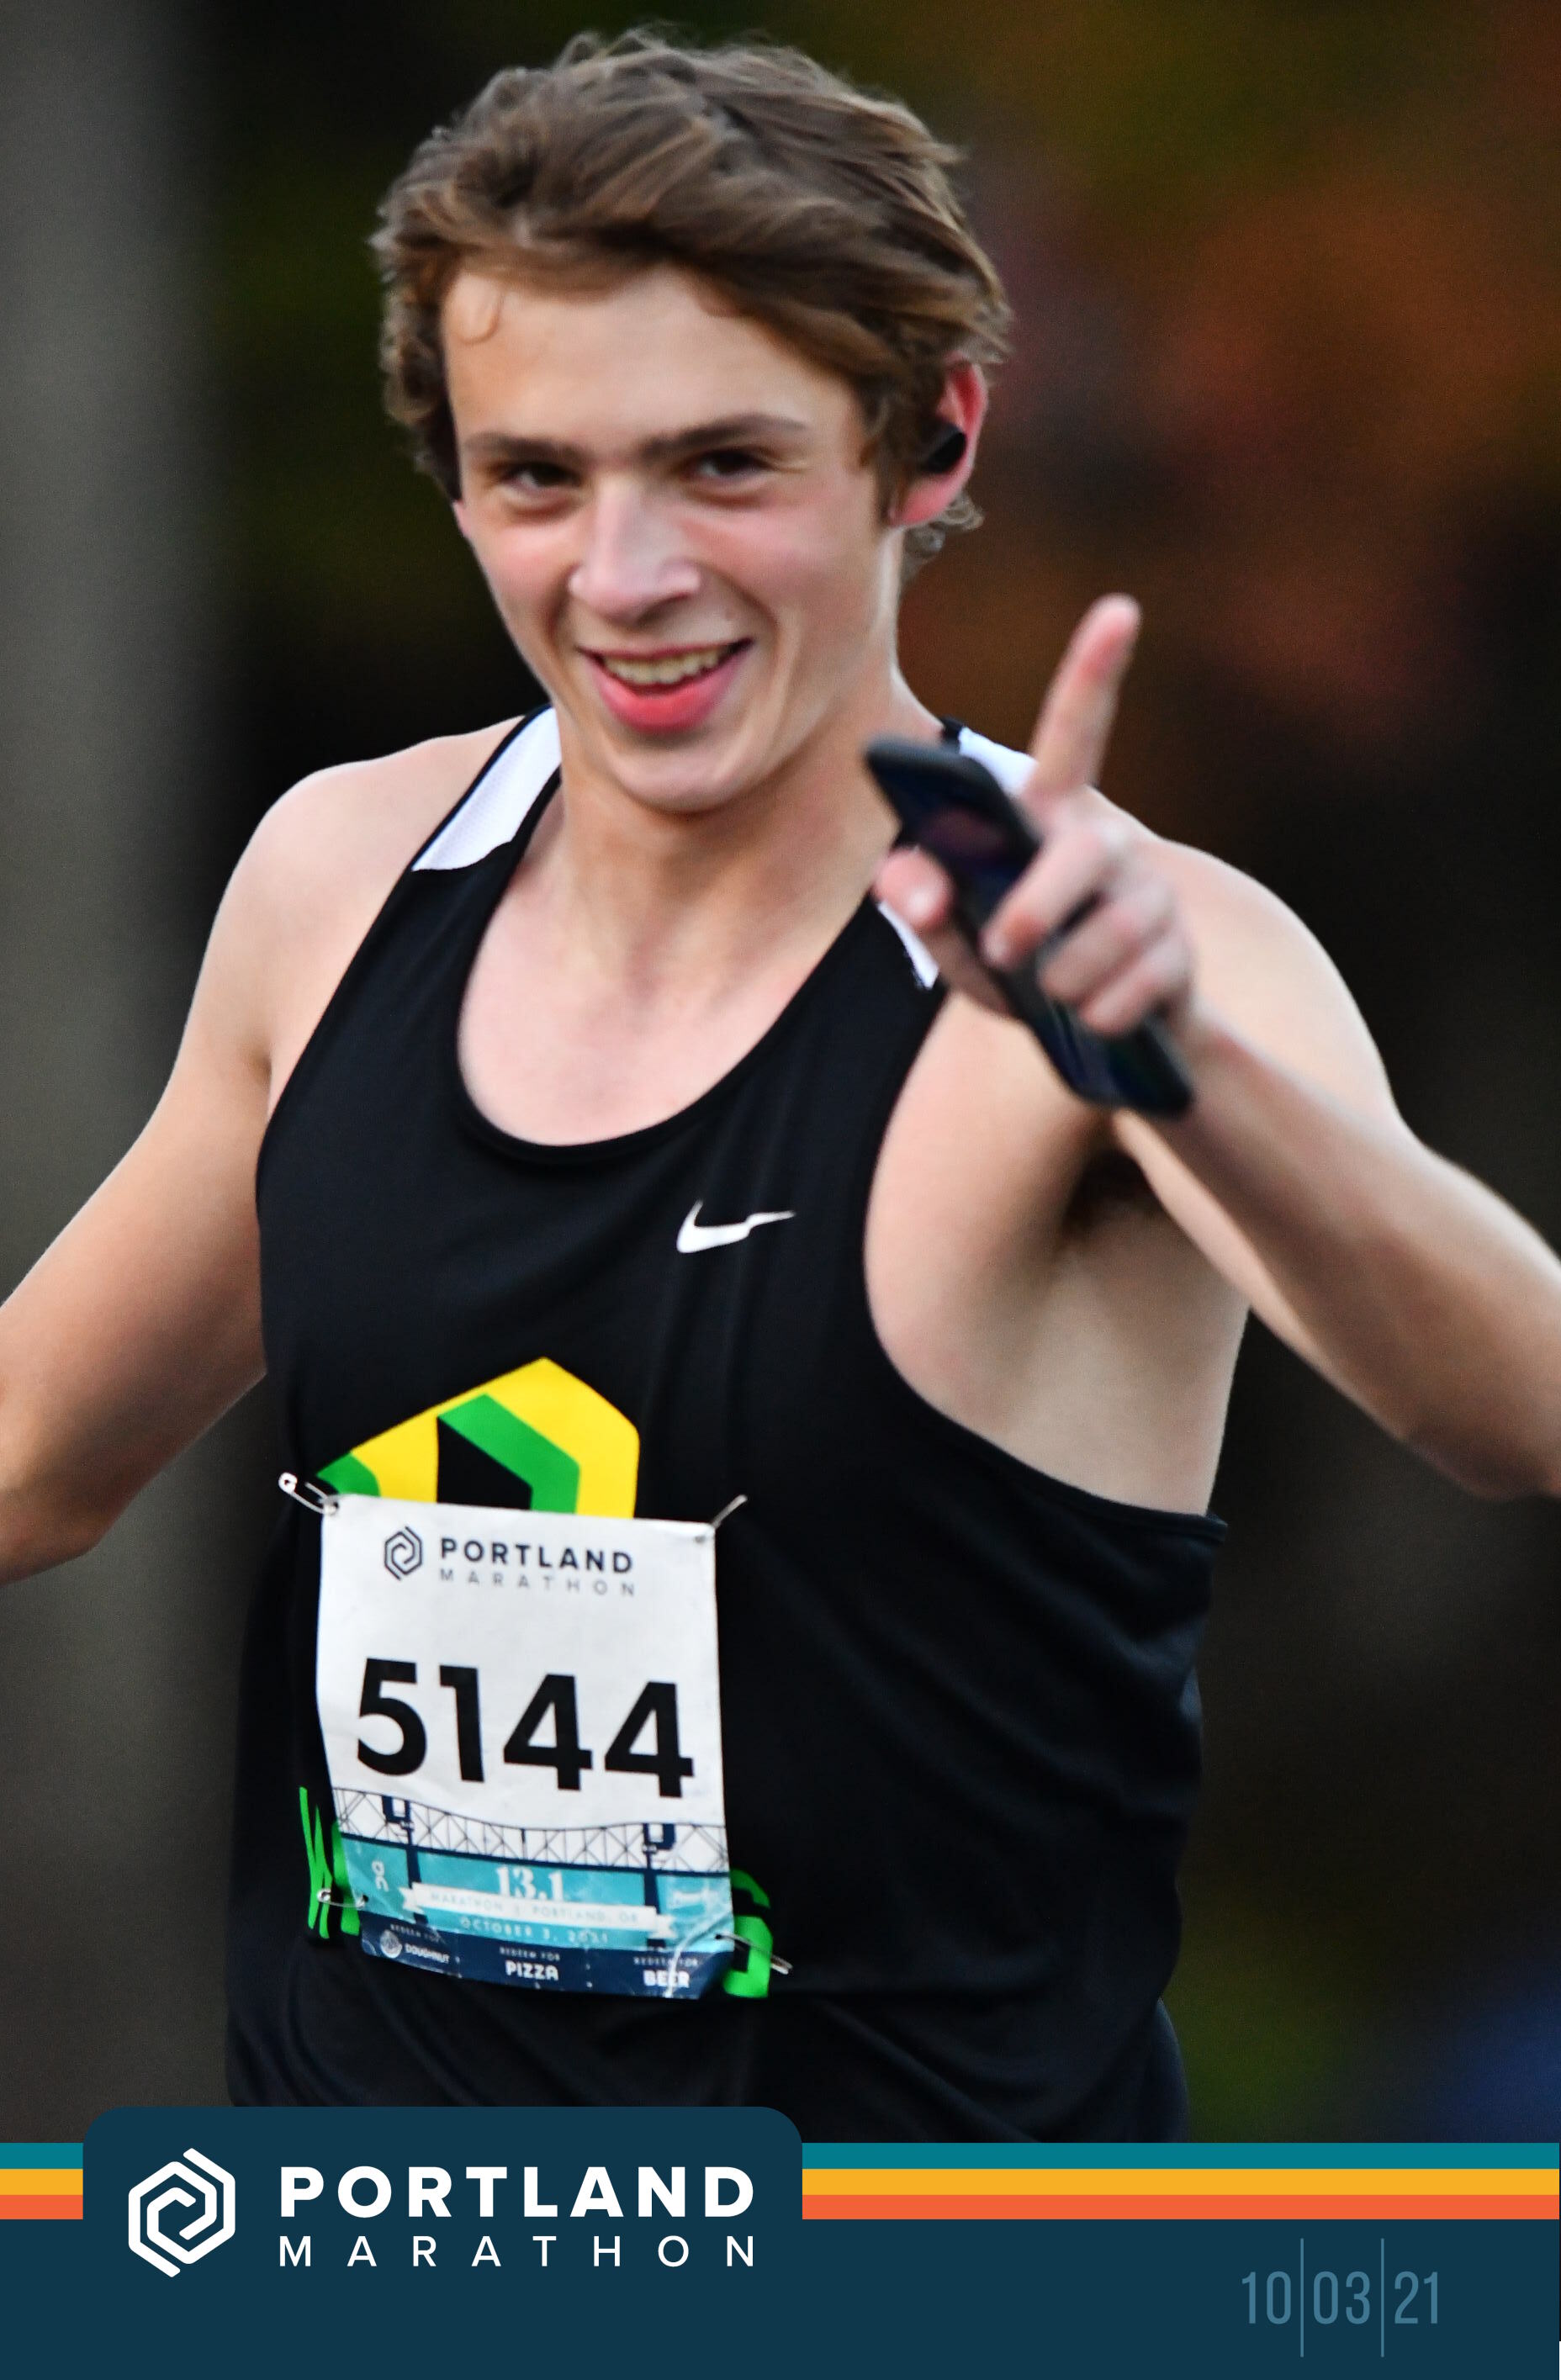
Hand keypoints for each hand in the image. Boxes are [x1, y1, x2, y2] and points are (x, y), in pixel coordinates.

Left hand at [875, 596, 1195, 1039]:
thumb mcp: (951, 939)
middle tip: (1004, 948)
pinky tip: (1095, 1016)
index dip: (1095, 673)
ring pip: (1113, 929)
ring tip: (1051, 993)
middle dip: (1038, 904)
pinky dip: (1102, 1011)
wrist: (1092, 1044)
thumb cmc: (1013, 970)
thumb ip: (916, 899)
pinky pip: (1141, 983)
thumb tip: (906, 877)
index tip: (1121, 609)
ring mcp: (1153, 898)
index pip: (1077, 734)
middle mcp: (1110, 844)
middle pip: (1085, 852)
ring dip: (1067, 975)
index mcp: (1051, 820)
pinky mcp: (1180, 957)